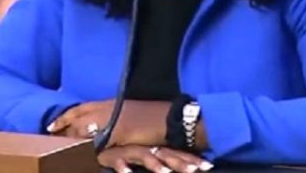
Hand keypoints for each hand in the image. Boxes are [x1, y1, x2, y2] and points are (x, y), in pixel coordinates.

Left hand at [48, 100, 170, 147]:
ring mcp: (112, 120)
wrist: (171, 119)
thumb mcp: (128, 114)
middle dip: (63, 130)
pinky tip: (80, 157)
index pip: (79, 108)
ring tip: (59, 151)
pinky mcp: (119, 132)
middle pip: (77, 119)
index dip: (63, 117)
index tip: (50, 126)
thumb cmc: (152, 117)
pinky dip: (88, 150)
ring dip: (71, 141)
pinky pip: (98, 143)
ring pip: (84, 130)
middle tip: (49, 140)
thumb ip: (113, 118)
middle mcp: (107, 109)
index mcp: (108, 103)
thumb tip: (103, 126)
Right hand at [98, 145, 212, 172]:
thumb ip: (157, 159)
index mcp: (154, 147)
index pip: (175, 153)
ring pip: (144, 156)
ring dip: (155, 165)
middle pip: (166, 154)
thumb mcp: (143, 153)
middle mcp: (144, 147)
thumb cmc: (122, 149)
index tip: (207, 166)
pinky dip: (123, 166)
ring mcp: (129, 149)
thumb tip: (171, 167)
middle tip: (196, 170)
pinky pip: (118, 160)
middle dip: (181, 162)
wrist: (97, 137)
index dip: (190, 159)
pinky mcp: (112, 154)